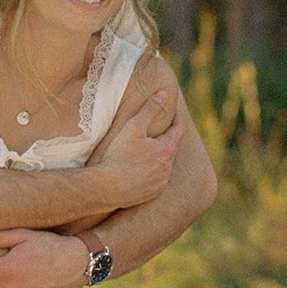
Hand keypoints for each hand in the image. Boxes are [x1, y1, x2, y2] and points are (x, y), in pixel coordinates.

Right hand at [94, 92, 183, 209]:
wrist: (108, 187)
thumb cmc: (120, 155)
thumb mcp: (134, 127)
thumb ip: (150, 109)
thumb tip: (165, 94)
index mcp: (167, 150)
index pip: (178, 130)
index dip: (176, 119)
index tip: (172, 112)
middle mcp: (168, 168)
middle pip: (171, 147)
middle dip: (166, 138)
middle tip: (157, 130)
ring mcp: (161, 182)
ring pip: (164, 165)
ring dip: (159, 157)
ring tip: (147, 151)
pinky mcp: (152, 193)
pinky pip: (156, 180)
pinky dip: (152, 172)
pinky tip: (140, 170)